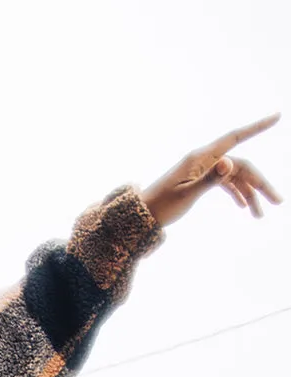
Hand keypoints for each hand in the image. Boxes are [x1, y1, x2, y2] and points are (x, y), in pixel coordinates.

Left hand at [141, 114, 281, 227]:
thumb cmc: (162, 206)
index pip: (236, 137)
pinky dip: (236, 194)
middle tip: (279, 202)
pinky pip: (224, 184)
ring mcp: (203, 170)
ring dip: (249, 194)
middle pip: (242, 166)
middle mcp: (205, 160)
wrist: (142, 215)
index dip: (257, 127)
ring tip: (260, 216)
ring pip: (235, 177)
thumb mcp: (186, 194)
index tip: (277, 117)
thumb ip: (209, 179)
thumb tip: (230, 163)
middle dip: (261, 184)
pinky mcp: (200, 181)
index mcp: (202, 157)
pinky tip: (245, 207)